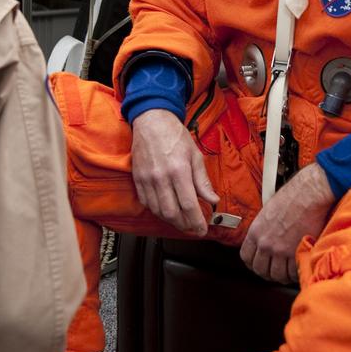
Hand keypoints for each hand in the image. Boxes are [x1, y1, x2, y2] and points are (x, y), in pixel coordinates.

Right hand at [131, 109, 218, 235]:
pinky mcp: (137, 179)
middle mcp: (161, 177)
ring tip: (182, 222)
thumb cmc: (175, 136)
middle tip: (193, 228)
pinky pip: (146, 204)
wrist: (151, 121)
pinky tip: (167, 211)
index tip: (202, 230)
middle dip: (184, 226)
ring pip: (158, 211)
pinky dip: (157, 212)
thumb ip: (203, 181)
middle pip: (172, 213)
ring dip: (171, 221)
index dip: (197, 222)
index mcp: (179, 170)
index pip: (189, 205)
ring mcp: (147, 179)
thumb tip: (213, 200)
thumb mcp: (195, 155)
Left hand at [241, 162, 334, 283]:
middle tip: (276, 271)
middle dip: (268, 273)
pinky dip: (295, 273)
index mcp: (255, 232)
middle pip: (260, 270)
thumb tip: (267, 238)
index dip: (253, 264)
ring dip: (282, 275)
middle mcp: (265, 243)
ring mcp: (280, 250)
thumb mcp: (268, 212)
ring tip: (288, 271)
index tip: (260, 264)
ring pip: (276, 275)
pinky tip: (298, 268)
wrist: (309, 195)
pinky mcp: (296, 253)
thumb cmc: (292, 197)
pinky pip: (292, 273)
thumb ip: (264, 229)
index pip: (246, 257)